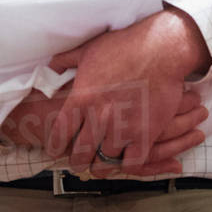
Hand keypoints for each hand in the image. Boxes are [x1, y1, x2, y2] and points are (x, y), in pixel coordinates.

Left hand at [45, 7, 211, 174]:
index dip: (55, 147)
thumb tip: (50, 68)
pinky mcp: (146, 134)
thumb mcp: (87, 50)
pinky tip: (124, 161)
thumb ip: (65, 62)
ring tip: (99, 165)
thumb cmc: (125, 46)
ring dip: (101, 165)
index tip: (55, 150)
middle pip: (80, 154)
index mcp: (82, 98)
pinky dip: (126, 166)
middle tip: (77, 163)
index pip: (59, 134)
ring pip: (104, 163)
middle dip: (76, 162)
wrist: (161, 50)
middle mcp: (99, 117)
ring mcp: (123, 128)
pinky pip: (132, 164)